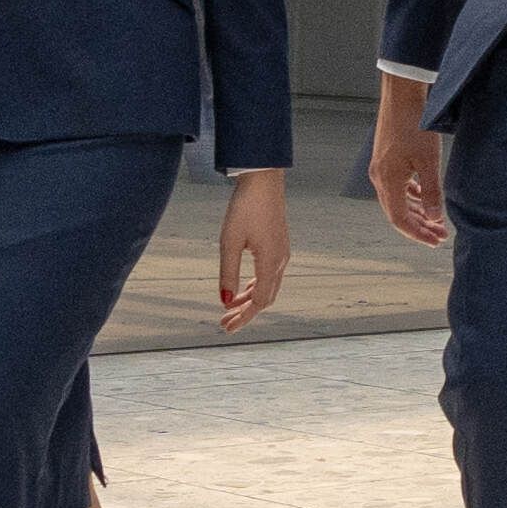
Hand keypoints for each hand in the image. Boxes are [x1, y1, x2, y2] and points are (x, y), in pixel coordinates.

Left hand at [212, 167, 289, 332]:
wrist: (263, 179)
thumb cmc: (245, 208)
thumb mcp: (229, 242)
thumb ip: (227, 273)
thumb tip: (224, 300)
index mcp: (271, 263)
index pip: (259, 301)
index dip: (244, 317)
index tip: (226, 327)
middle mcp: (281, 260)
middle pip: (266, 298)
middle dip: (246, 312)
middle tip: (224, 322)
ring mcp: (282, 252)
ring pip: (269, 286)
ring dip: (250, 299)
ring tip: (230, 307)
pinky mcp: (279, 244)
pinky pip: (271, 274)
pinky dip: (256, 286)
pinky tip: (243, 287)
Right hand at [368, 77, 447, 247]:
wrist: (401, 96)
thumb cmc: (414, 125)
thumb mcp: (429, 161)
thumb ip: (432, 192)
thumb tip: (435, 218)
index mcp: (387, 182)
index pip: (400, 220)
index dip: (418, 234)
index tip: (436, 241)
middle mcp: (379, 178)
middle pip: (398, 212)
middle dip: (420, 226)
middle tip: (440, 235)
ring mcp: (381, 168)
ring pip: (398, 200)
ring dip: (417, 212)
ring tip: (436, 220)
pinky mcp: (386, 159)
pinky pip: (398, 187)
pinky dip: (412, 196)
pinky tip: (425, 197)